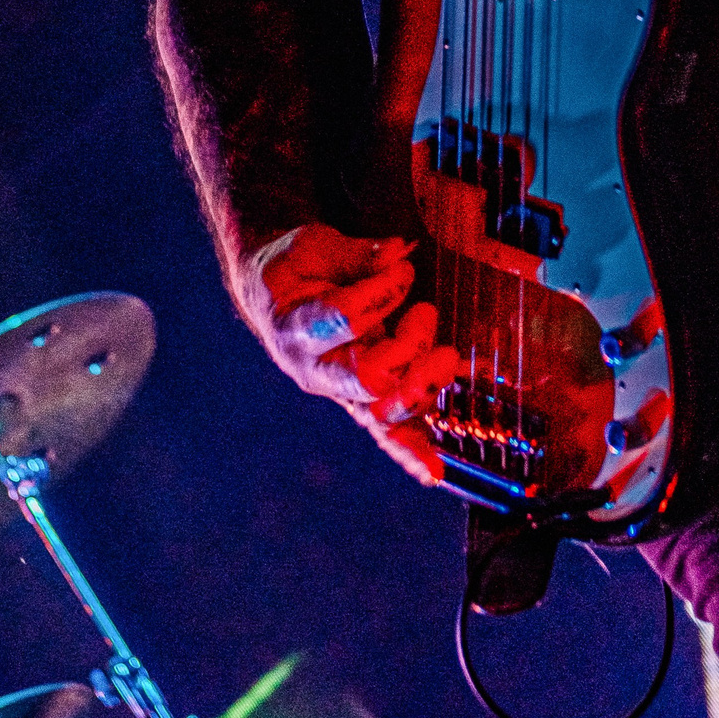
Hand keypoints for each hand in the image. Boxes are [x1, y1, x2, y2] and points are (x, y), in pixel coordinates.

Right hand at [238, 224, 459, 483]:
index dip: (380, 293)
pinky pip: (388, 434)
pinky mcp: (362, 402)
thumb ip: (357, 252)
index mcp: (294, 325)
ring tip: (445, 354)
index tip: (402, 269)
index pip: (343, 318)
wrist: (272, 296)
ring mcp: (340, 391)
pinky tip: (433, 472)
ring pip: (383, 411)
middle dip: (406, 346)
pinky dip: (411, 453)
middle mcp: (315, 369)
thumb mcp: (314, 245)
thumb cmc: (295, 266)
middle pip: (367, 377)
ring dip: (424, 385)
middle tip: (425, 310)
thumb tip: (399, 251)